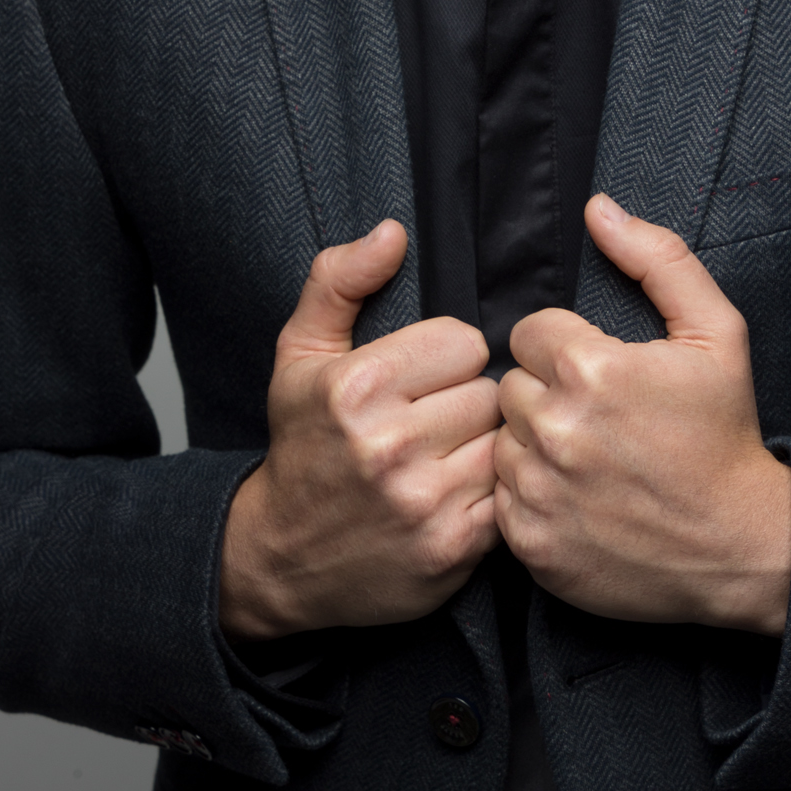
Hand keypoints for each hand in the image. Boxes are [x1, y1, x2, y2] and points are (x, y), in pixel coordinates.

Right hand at [219, 220, 500, 640]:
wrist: (282, 559)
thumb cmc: (301, 445)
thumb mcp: (300, 354)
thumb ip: (341, 280)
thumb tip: (393, 231)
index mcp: (357, 387)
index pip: (464, 341)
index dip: (447, 357)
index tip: (423, 379)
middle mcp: (390, 445)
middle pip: (488, 392)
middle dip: (466, 402)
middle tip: (435, 422)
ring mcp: (424, 503)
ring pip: (504, 442)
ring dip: (483, 447)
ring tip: (447, 456)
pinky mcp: (452, 550)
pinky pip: (509, 496)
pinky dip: (491, 494)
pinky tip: (456, 493)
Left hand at [493, 195, 790, 634]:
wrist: (742, 546)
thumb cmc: (725, 432)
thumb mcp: (715, 332)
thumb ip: (656, 258)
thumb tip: (598, 208)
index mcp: (590, 368)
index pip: (528, 332)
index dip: (565, 349)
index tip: (600, 374)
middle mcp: (555, 429)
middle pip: (510, 386)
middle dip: (546, 394)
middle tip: (597, 418)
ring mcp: (540, 492)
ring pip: (501, 442)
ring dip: (534, 445)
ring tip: (588, 458)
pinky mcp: (533, 544)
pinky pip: (502, 500)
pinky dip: (532, 497)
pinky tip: (579, 498)